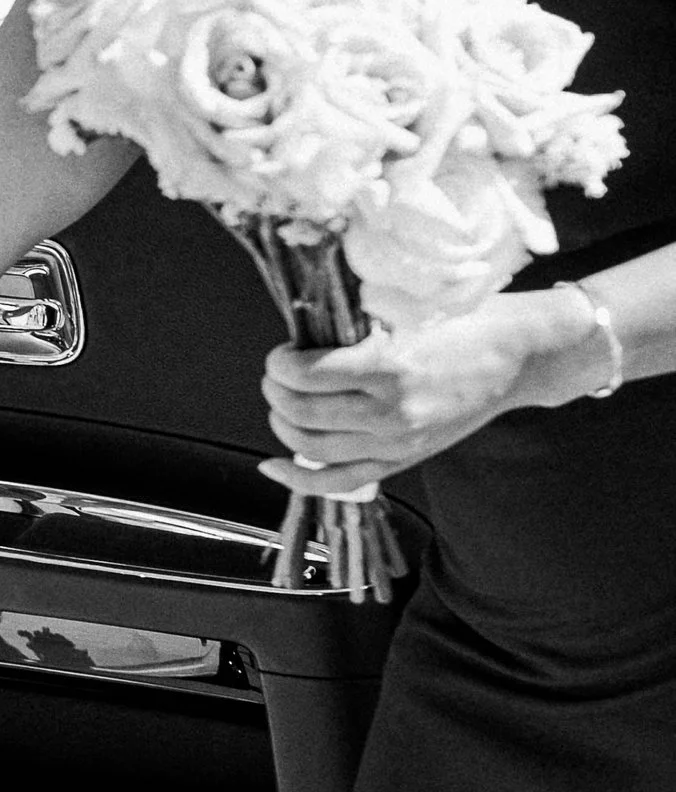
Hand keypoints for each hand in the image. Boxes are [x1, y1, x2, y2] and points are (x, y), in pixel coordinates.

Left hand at [260, 296, 576, 496]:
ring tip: (283, 403)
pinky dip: (298, 477)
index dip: (280, 363)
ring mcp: (396, 443)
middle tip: (277, 373)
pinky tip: (273, 465)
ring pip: (312, 447)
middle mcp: (390, 413)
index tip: (283, 352)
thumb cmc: (467, 323)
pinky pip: (338, 481)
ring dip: (282, 424)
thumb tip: (302, 332)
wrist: (518, 357)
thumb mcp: (410, 310)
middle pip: (301, 412)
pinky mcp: (402, 460)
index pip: (306, 375)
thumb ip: (359, 325)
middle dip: (275, 391)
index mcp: (390, 369)